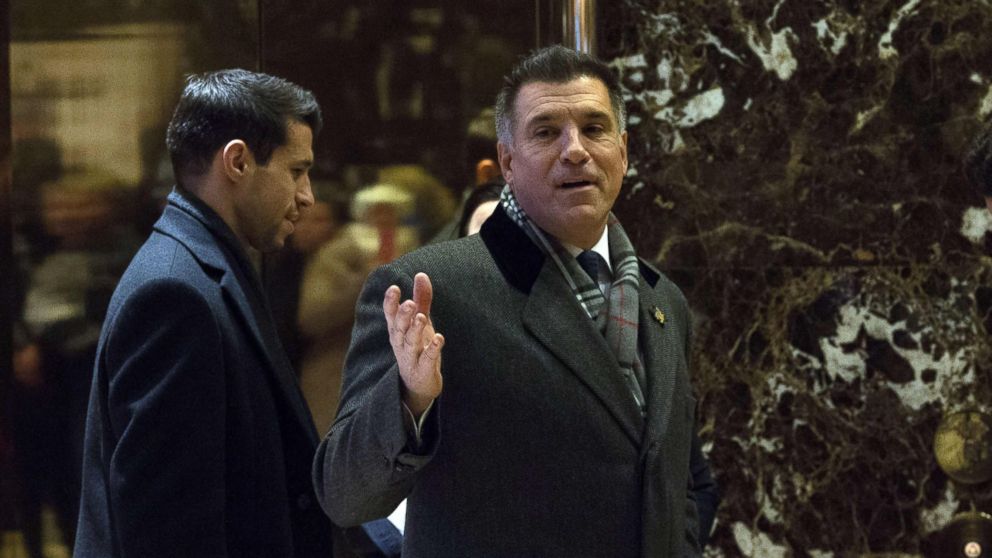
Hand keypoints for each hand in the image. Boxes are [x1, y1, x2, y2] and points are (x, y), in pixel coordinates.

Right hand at [383, 272, 443, 416]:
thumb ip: (421, 299)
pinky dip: (433, 349)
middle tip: (409, 304)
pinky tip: (439, 338)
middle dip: (403, 316)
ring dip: (415, 331)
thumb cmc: (418, 348)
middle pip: (399, 328)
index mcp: (397, 331)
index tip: (394, 288)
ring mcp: (411, 358)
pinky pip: (427, 359)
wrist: (419, 385)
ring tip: (422, 317)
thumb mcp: (419, 322)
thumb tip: (421, 274)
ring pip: (410, 343)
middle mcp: (401, 344)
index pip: (390, 315)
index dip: (391, 303)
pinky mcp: (423, 370)